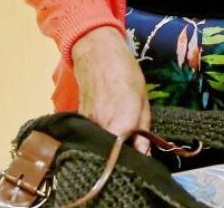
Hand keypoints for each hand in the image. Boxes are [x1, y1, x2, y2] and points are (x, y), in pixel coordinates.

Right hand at [71, 26, 151, 154]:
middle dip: (118, 160)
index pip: (123, 158)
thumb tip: (144, 157)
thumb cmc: (127, 76)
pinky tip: (106, 137)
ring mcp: (87, 127)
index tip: (136, 166)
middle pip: (109, 156)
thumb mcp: (143, 103)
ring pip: (98, 148)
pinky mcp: (79, 122)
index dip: (130, 164)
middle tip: (129, 158)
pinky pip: (90, 138)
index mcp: (120, 125)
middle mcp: (100, 129)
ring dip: (108, 150)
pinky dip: (98, 140)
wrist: (98, 56)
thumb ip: (142, 133)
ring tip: (119, 147)